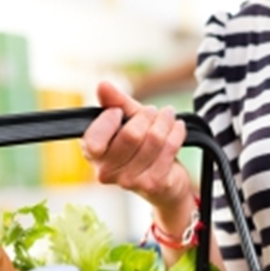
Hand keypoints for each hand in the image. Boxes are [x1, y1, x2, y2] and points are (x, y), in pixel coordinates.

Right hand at [82, 81, 192, 213]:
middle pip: (131, 134)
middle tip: (152, 112)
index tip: (118, 112)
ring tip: (167, 116)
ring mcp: (129, 181)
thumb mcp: (127, 121)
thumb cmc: (140, 148)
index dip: (109, 119)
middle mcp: (106, 172)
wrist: (163, 182)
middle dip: (146, 116)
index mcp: (92, 154)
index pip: (94, 139)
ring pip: (154, 139)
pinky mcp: (153, 184)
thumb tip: (103, 86)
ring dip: (164, 121)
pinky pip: (169, 148)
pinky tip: (177, 128)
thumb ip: (114, 103)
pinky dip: (177, 132)